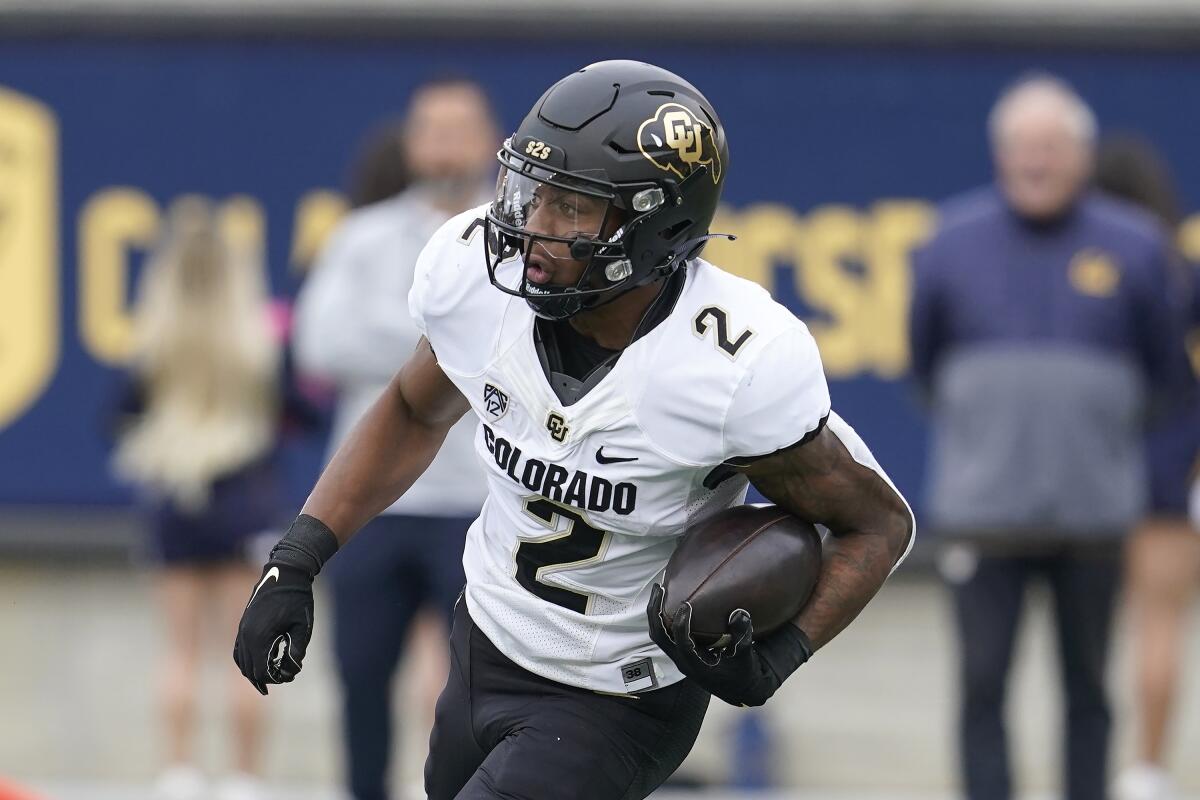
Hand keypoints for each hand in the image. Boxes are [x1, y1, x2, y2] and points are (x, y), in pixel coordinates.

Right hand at [233, 562, 313, 694]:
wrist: (286, 574)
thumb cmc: (297, 599)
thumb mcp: (302, 626)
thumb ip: (297, 650)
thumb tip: (291, 670)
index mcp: (259, 637)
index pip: (261, 671)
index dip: (276, 678)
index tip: (291, 675)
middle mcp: (246, 635)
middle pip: (250, 669)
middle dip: (266, 677)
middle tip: (284, 676)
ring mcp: (242, 630)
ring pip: (241, 661)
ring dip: (254, 671)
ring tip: (271, 675)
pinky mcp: (243, 625)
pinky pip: (238, 650)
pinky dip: (246, 660)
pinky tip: (258, 663)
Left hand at [647, 583, 811, 706]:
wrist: (740, 688)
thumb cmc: (743, 672)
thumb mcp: (745, 655)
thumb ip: (742, 635)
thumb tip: (739, 613)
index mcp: (696, 665)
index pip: (682, 643)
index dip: (682, 623)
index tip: (685, 604)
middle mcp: (682, 661)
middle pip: (659, 635)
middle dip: (655, 611)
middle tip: (658, 587)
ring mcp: (679, 657)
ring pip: (658, 634)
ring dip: (655, 612)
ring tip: (658, 589)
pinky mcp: (681, 652)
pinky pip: (665, 634)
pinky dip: (662, 618)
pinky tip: (668, 602)